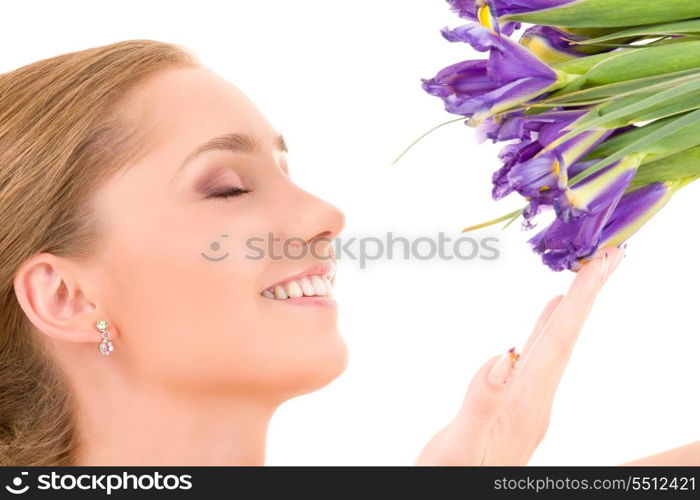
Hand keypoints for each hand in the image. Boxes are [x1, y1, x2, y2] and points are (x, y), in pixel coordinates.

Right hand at [416, 246, 624, 464]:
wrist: (457, 492)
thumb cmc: (451, 477)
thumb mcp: (461, 447)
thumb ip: (482, 403)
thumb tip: (505, 356)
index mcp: (525, 405)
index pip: (558, 344)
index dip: (578, 303)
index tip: (600, 266)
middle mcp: (535, 400)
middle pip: (567, 338)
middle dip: (589, 295)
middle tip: (610, 255)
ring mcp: (527, 401)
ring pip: (556, 343)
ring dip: (574, 307)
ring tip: (588, 275)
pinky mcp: (514, 401)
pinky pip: (539, 353)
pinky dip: (547, 328)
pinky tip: (550, 314)